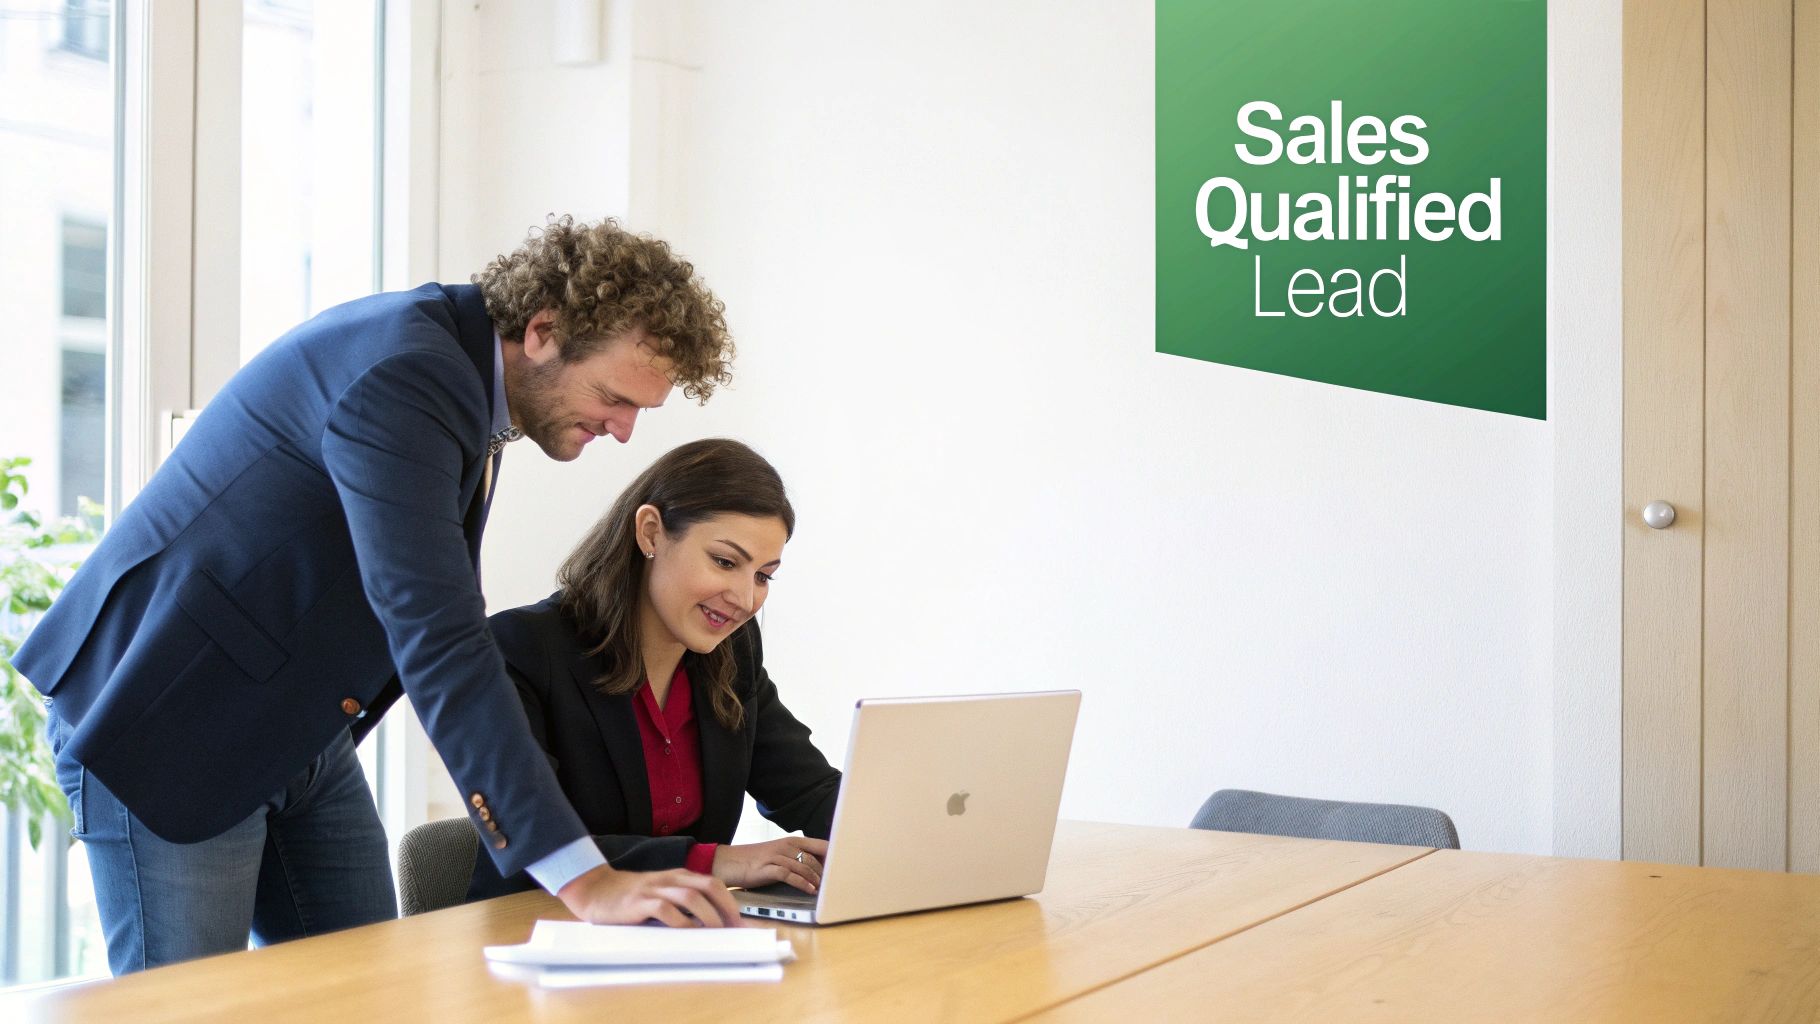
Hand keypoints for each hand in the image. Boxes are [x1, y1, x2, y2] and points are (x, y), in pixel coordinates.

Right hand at [556, 864, 742, 927]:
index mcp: (678, 876)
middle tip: (734, 928)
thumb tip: (711, 924)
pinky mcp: (639, 902)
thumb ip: (682, 903)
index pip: (713, 884)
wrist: (596, 890)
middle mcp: (670, 879)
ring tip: (716, 932)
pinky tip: (687, 933)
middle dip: (726, 907)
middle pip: (708, 886)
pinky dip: (680, 922)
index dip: (730, 901)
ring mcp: (655, 889)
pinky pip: (665, 910)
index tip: (742, 922)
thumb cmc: (632, 896)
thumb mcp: (661, 893)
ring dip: (708, 915)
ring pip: (691, 897)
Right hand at [711, 836, 828, 894]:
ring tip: (825, 889)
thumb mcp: (778, 854)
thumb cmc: (755, 860)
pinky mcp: (768, 868)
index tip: (846, 865)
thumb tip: (818, 868)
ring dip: (816, 878)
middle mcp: (786, 846)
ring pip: (804, 866)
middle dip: (827, 872)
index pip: (820, 844)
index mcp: (791, 841)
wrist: (729, 862)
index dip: (834, 854)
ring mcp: (777, 856)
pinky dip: (803, 883)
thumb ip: (796, 857)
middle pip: (814, 857)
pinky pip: (790, 875)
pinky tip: (810, 890)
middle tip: (835, 883)